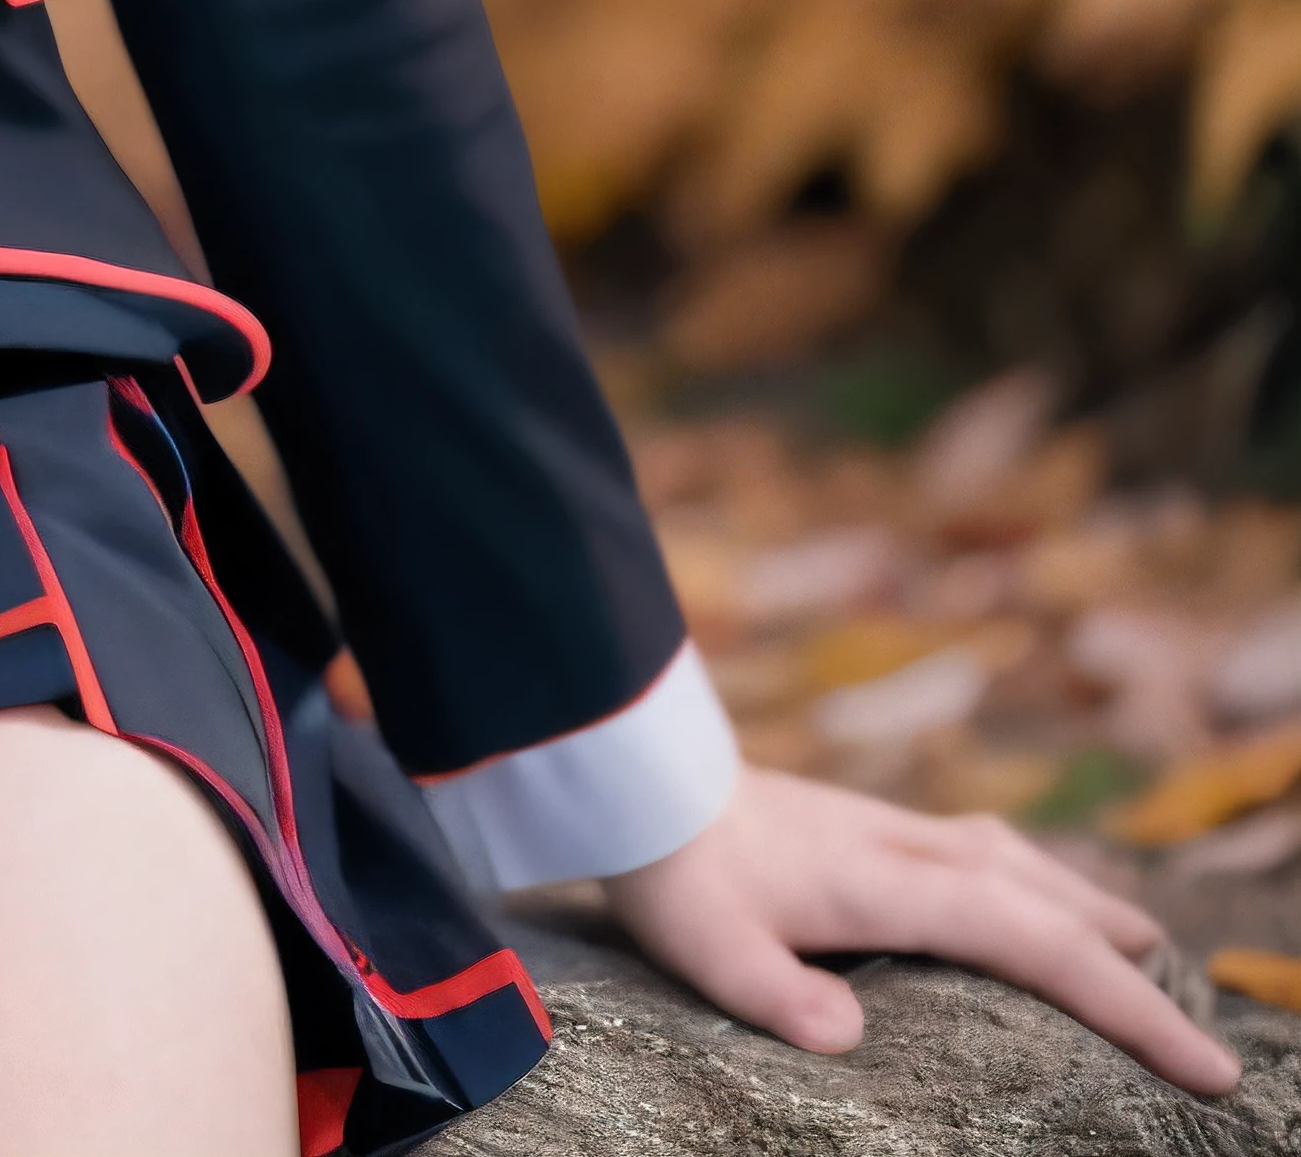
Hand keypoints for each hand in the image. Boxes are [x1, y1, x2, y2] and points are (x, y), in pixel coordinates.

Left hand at [602, 764, 1238, 1095]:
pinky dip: (1028, 878)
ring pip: (1014, 863)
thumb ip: (773, 992)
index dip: (1125, 1003)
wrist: (632, 772)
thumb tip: (847, 1039)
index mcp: (890, 882)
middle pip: (1045, 902)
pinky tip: (1018, 891)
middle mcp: (907, 847)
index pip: (1035, 943)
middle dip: (1127, 968)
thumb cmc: (667, 866)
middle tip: (1196, 1030)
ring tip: (1134, 945)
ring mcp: (887, 828)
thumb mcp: (705, 944)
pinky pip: (979, 849)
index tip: (1204, 1065)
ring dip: (1079, 907)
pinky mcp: (861, 823)